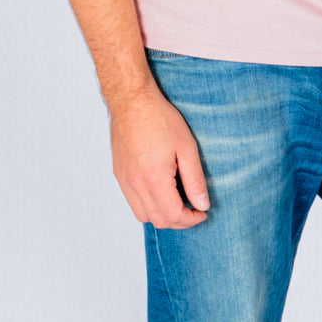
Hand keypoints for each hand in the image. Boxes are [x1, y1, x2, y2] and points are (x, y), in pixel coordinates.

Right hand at [109, 80, 209, 228]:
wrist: (132, 100)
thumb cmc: (159, 118)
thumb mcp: (187, 147)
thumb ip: (195, 179)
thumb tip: (202, 204)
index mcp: (154, 178)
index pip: (173, 215)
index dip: (191, 219)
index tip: (202, 212)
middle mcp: (135, 184)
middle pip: (158, 220)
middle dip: (179, 221)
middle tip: (194, 209)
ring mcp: (124, 180)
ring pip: (143, 215)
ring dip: (162, 215)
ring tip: (178, 202)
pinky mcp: (119, 174)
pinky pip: (132, 201)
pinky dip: (148, 205)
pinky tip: (161, 192)